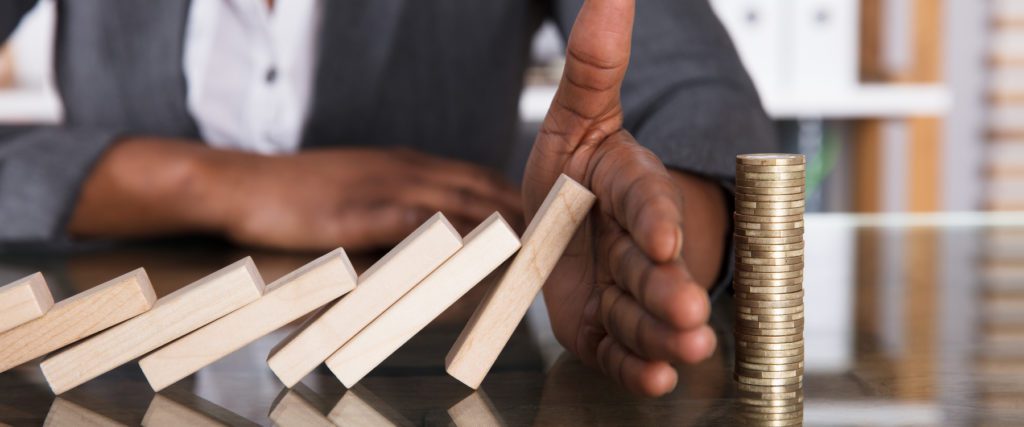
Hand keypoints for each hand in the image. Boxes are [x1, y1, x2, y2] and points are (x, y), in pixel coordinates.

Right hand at [71, 140, 522, 250]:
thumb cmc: (297, 195)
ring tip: (534, 247)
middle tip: (554, 237)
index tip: (542, 218)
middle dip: (521, 212)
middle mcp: (404, 171)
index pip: (476, 179)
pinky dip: (452, 237)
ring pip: (458, 202)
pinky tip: (474, 252)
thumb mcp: (357, 192)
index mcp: (406, 166)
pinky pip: (416, 223)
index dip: (513, 198)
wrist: (241, 185)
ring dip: (499, 224)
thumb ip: (397, 209)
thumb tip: (433, 233)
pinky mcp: (359, 211)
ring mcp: (382, 187)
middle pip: (480, 188)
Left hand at [524, 0, 720, 395]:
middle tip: (690, 312)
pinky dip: (636, 365)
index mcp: (630, 185)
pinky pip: (620, 346)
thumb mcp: (578, 118)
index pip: (644, 198)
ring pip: (642, 312)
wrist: (577, 226)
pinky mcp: (603, 326)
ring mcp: (622, 288)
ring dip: (662, 333)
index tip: (661, 237)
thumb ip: (593, 66)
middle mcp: (635, 242)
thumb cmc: (581, 174)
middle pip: (652, 267)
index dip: (653, 217)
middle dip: (670, 289)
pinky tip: (653, 379)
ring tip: (683, 350)